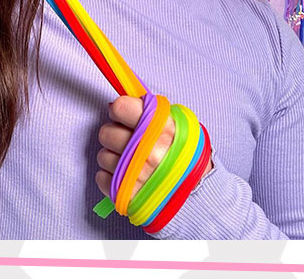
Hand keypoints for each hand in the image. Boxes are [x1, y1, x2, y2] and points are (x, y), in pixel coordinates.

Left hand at [95, 95, 212, 202]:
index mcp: (161, 129)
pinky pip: (102, 178)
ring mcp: (137, 177)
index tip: (123, 115)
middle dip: (114, 134)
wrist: (201, 195)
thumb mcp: (177, 125)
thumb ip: (151, 113)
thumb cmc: (186, 156)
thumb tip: (116, 106)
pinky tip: (126, 176)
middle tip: (128, 140)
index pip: (120, 108)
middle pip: (106, 133)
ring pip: (102, 156)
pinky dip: (111, 177)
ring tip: (130, 160)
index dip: (119, 110)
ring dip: (113, 157)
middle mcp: (148, 153)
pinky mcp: (128, 197)